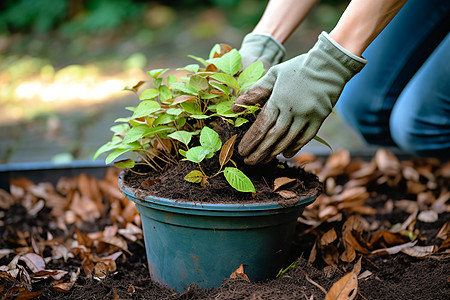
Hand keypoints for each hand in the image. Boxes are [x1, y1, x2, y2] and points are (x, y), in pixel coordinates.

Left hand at [232, 32, 366, 164]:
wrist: (329, 65)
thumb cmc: (297, 68)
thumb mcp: (273, 75)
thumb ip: (255, 92)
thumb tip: (234, 108)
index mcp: (278, 99)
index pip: (261, 126)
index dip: (250, 141)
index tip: (241, 151)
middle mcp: (292, 110)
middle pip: (272, 137)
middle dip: (259, 152)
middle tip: (249, 162)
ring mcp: (307, 116)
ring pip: (288, 140)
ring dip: (274, 152)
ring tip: (263, 161)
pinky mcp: (319, 119)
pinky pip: (305, 138)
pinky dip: (294, 147)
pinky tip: (285, 154)